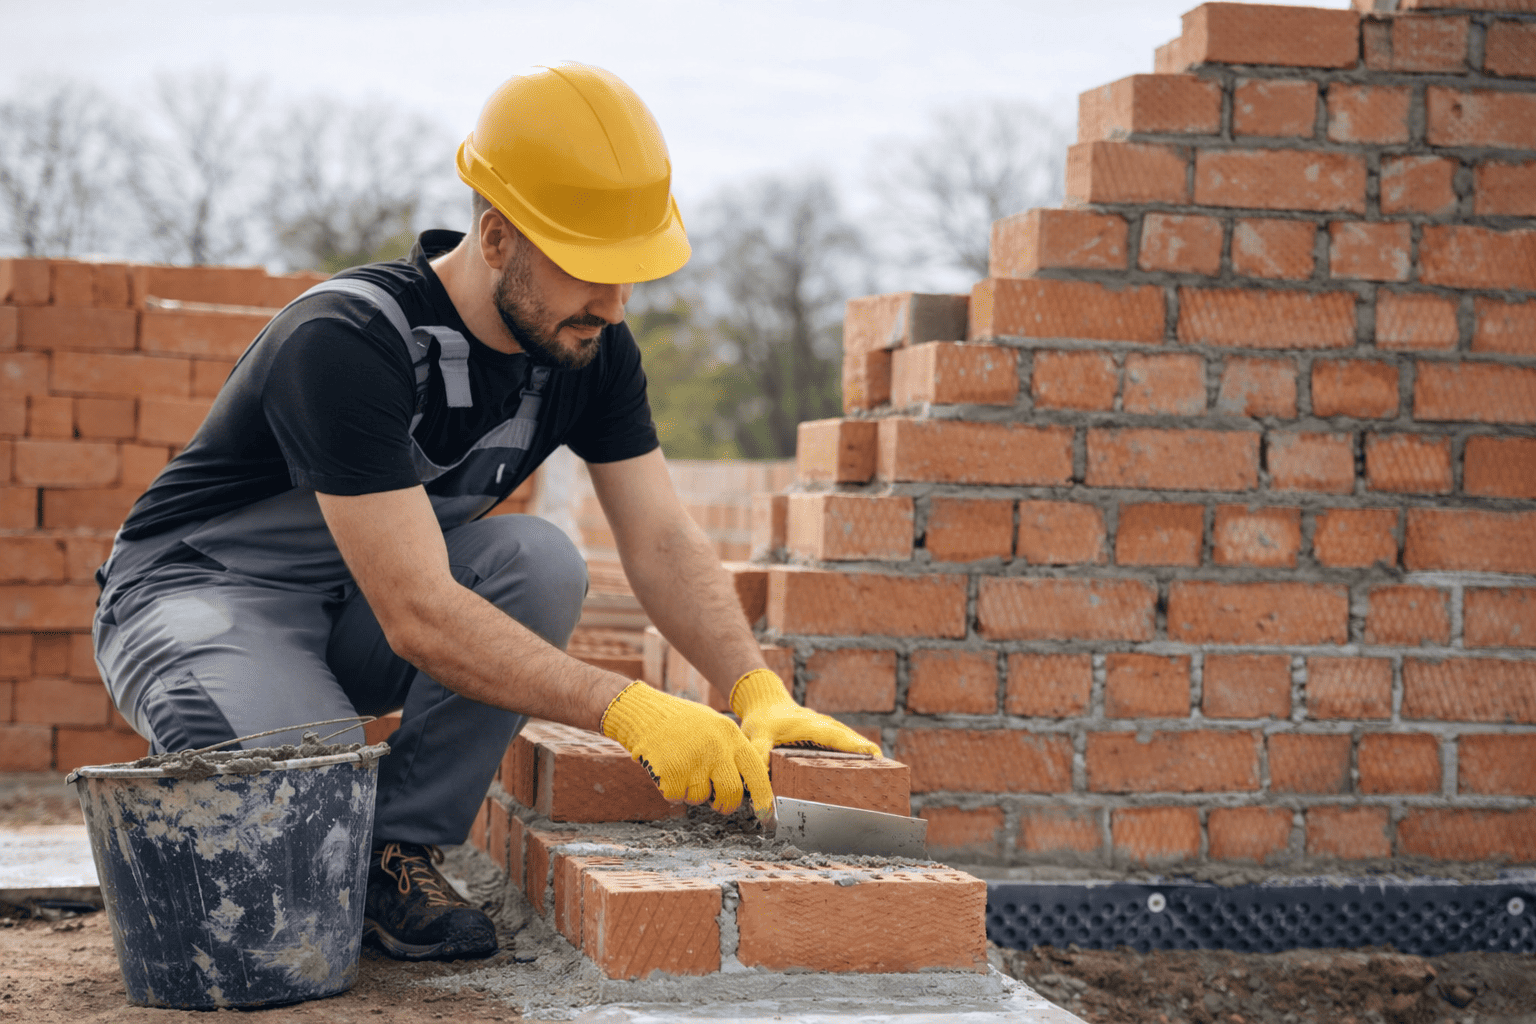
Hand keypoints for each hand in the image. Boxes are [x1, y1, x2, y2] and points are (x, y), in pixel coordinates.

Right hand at [601, 681, 774, 820]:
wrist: (645, 713)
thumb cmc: (681, 722)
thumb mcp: (714, 726)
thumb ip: (731, 752)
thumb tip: (746, 786)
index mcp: (731, 736)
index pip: (756, 773)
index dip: (764, 798)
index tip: (766, 816)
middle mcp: (717, 749)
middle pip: (731, 794)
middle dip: (724, 805)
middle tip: (717, 803)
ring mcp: (695, 761)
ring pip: (700, 798)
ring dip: (691, 791)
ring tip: (681, 767)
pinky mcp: (673, 773)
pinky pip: (678, 797)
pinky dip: (671, 790)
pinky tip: (667, 768)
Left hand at [730, 668, 882, 763]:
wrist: (765, 699)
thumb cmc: (762, 719)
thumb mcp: (756, 736)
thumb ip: (759, 755)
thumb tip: (761, 778)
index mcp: (809, 725)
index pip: (836, 736)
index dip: (854, 746)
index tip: (874, 755)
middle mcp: (822, 724)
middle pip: (849, 738)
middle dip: (867, 752)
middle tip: (887, 769)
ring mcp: (825, 726)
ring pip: (849, 738)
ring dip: (864, 751)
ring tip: (883, 770)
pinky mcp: (825, 730)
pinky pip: (844, 739)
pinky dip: (856, 749)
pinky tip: (865, 764)